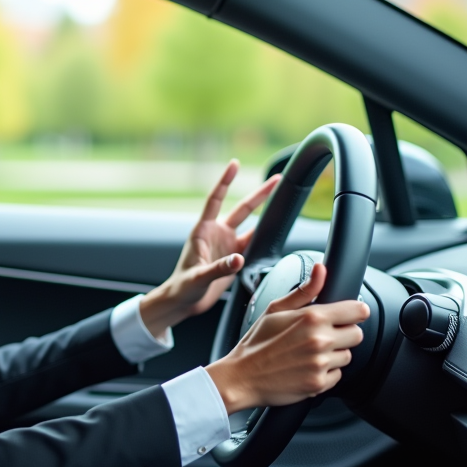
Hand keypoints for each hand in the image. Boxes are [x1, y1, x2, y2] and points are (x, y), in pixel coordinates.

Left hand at [139, 160, 279, 337]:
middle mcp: (216, 234)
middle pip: (242, 209)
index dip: (225, 181)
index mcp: (202, 231)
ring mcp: (227, 246)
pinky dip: (266, 239)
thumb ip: (218, 268)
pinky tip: (278, 234)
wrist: (183, 302)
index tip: (234, 164)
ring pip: (252, 226)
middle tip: (278, 179)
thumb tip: (239, 259)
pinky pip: (254, 244)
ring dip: (267, 215)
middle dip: (260, 194)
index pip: (216, 199)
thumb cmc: (182, 287)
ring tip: (284, 201)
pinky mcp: (234, 259)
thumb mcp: (198, 278)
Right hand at [205, 264, 369, 413]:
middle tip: (321, 336)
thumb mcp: (275, 310)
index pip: (359, 311)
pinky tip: (306, 367)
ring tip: (308, 353)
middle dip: (342, 334)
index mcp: (312, 318)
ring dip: (333, 354)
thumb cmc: (256, 342)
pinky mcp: (319, 384)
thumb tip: (321, 270)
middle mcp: (320, 340)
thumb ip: (304, 290)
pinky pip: (337, 375)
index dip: (353, 312)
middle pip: (357, 334)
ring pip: (347, 356)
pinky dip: (325, 372)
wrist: (242, 377)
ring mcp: (320, 364)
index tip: (345, 315)